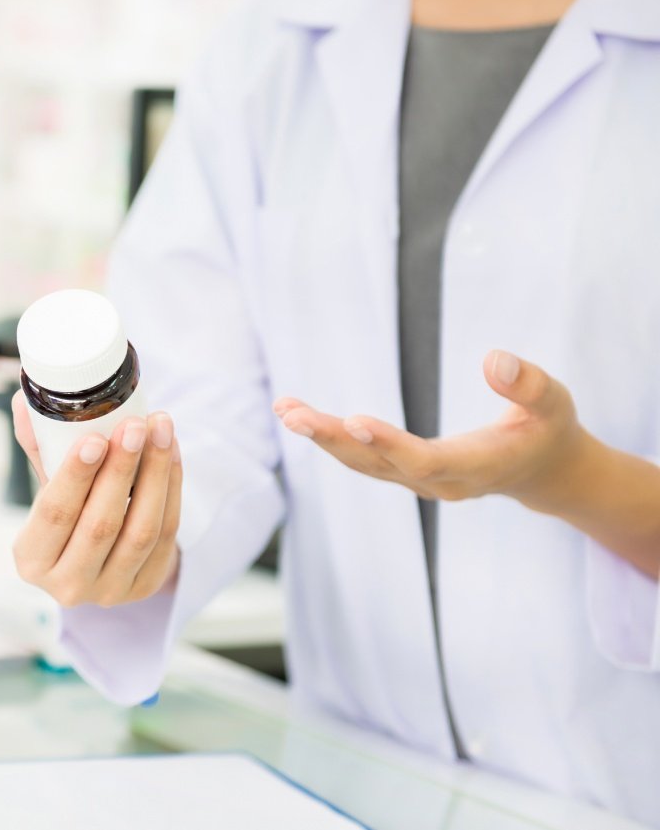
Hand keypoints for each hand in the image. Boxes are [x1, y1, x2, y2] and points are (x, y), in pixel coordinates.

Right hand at [10, 391, 181, 607]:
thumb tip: (27, 399)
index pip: (54, 515)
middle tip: (133, 425)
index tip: (93, 439)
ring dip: (155, 474)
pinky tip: (172, 452)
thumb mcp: (47, 487)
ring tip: (159, 429)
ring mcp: (111, 591)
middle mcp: (68, 585)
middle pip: (100, 525)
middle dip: (121, 470)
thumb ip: (40, 448)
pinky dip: (172, 488)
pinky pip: (167, 534)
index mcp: (32, 559)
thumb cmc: (68, 514)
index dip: (75, 477)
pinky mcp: (147, 586)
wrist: (99, 560)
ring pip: (141, 530)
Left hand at [272, 349, 589, 509]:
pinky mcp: (404, 472)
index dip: (390, 444)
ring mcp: (419, 481)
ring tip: (285, 409)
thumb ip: (528, 384)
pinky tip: (296, 413)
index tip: (353, 419)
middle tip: (294, 415)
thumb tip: (494, 358)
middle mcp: (441, 482)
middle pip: (379, 464)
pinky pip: (360, 457)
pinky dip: (329, 436)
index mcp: (479, 467)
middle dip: (335, 440)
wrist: (543, 470)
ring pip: (362, 463)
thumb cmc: (547, 429)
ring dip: (321, 437)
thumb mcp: (554, 403)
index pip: (427, 460)